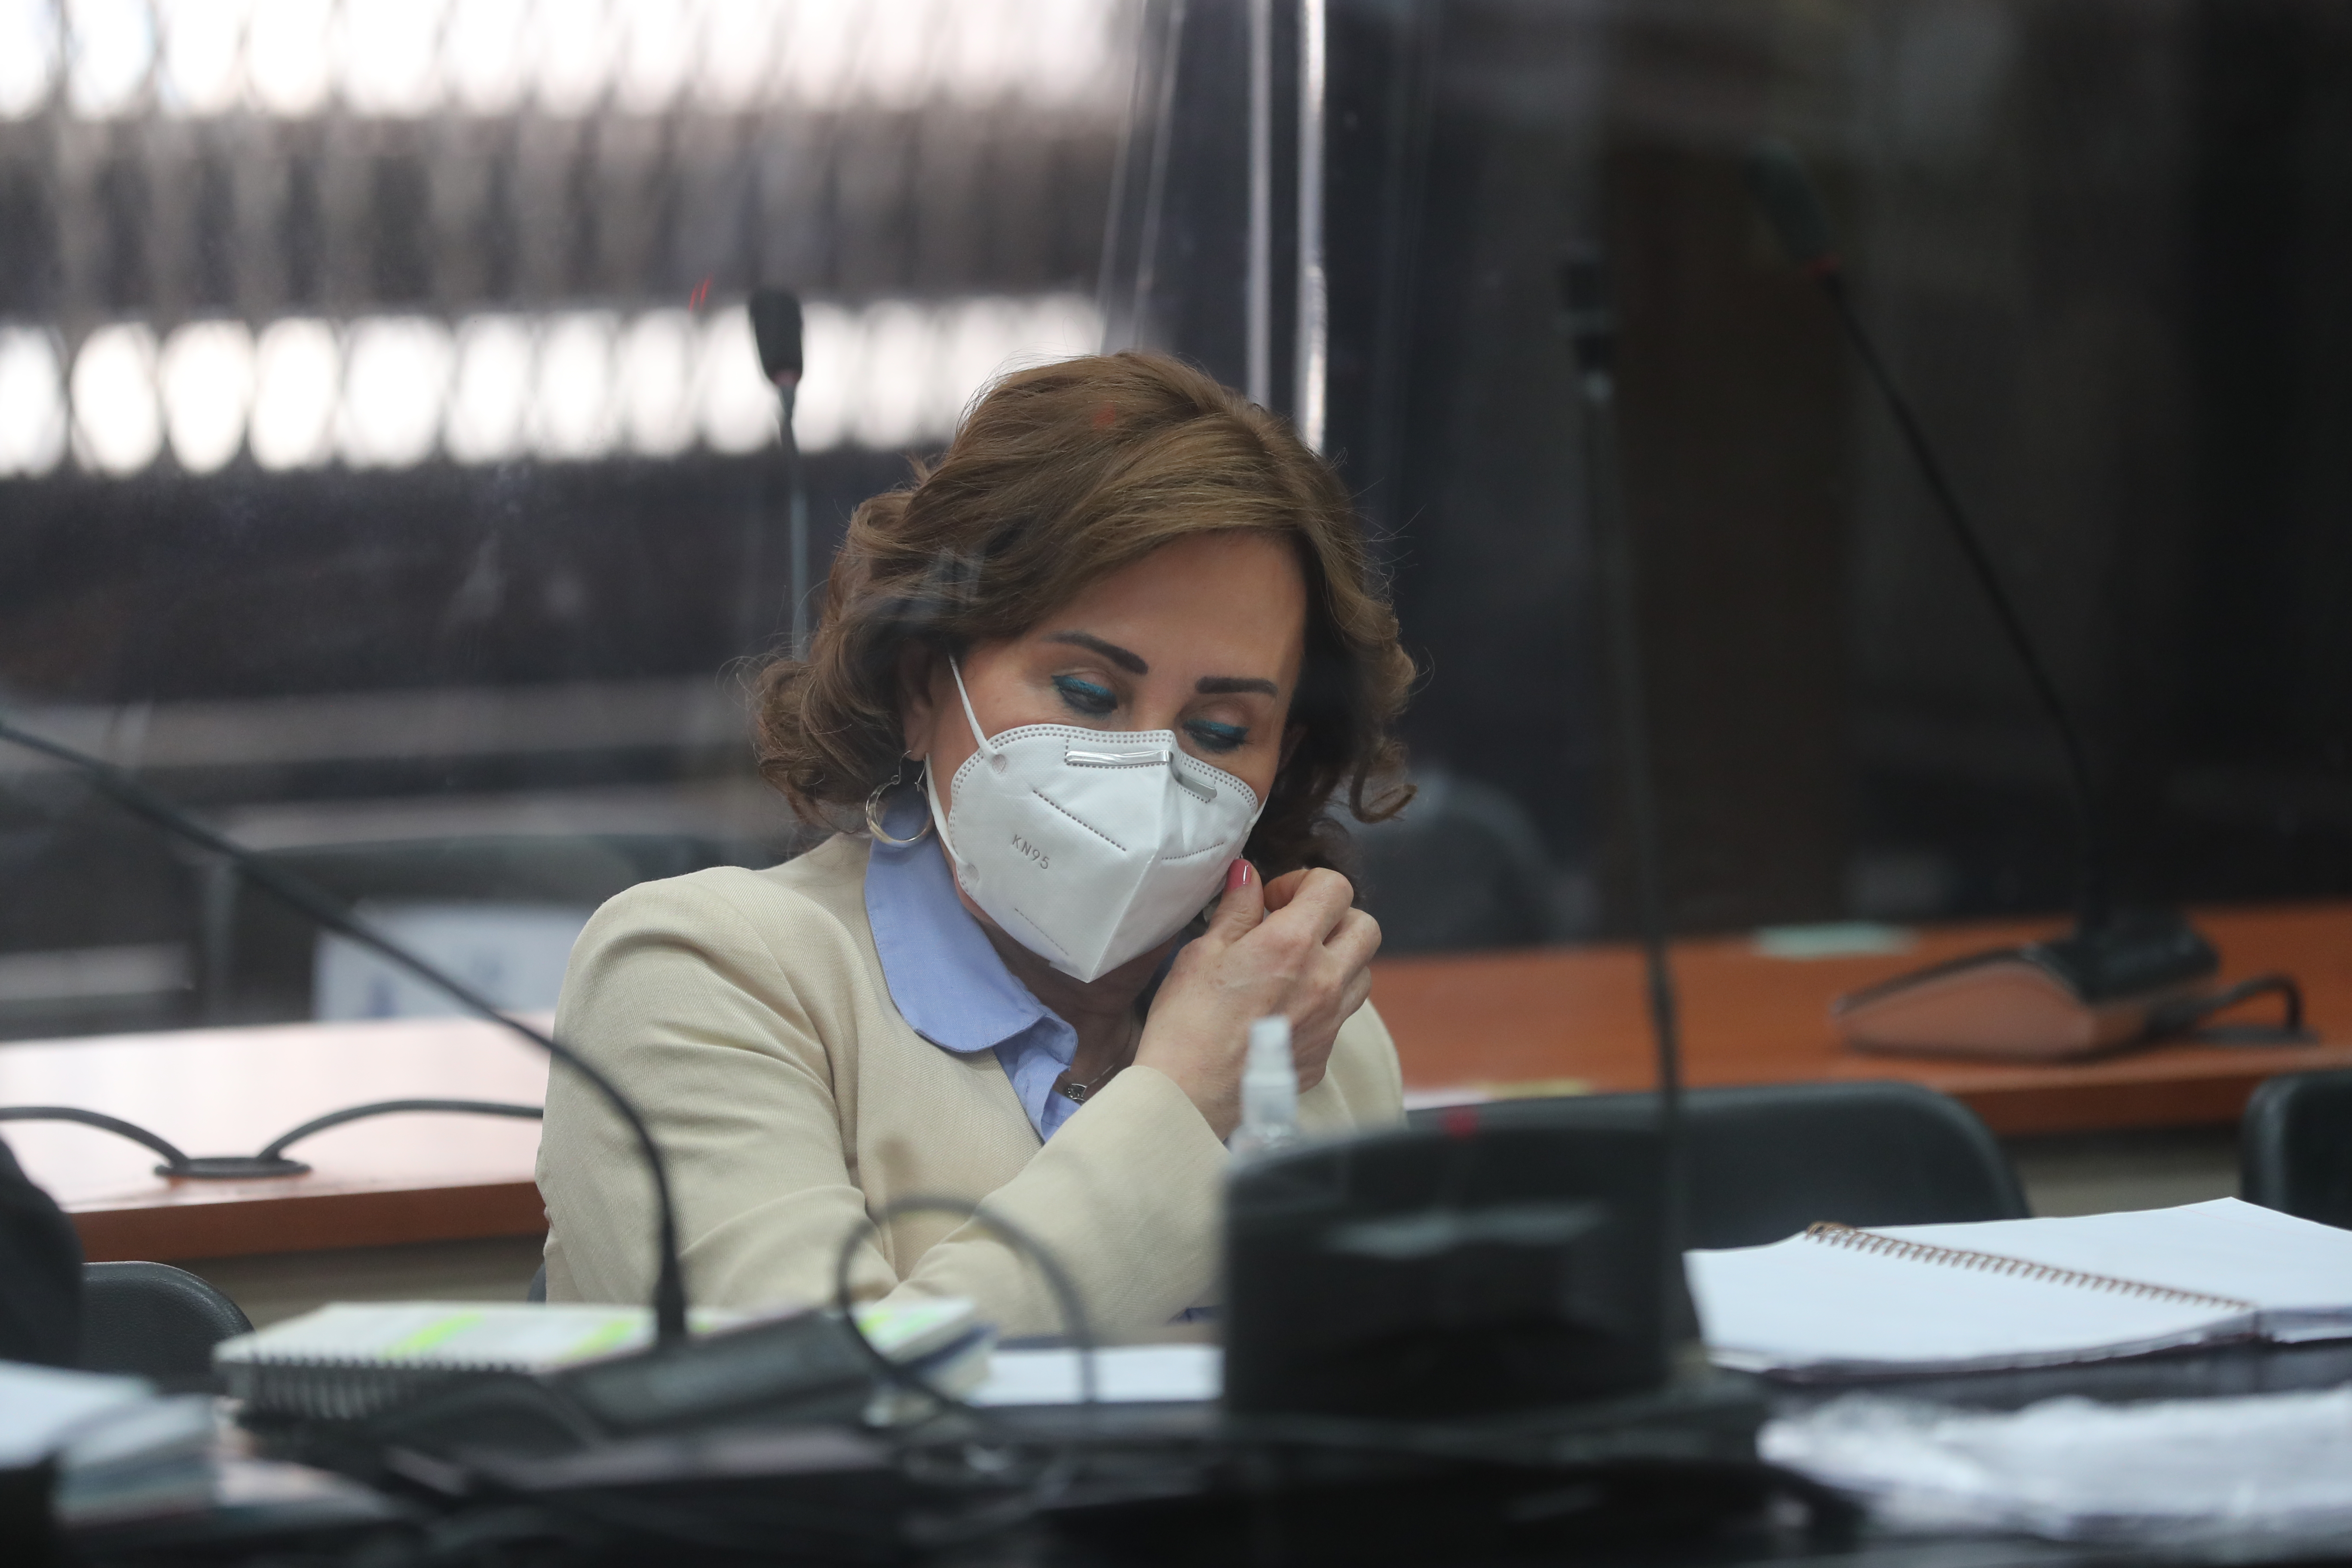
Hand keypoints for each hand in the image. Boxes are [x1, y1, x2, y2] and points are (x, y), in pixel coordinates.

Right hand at [1135, 859, 1381, 1137]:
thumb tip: (1248, 875)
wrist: (1189, 1093)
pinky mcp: (1325, 1052)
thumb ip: (1236, 909)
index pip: (1335, 887)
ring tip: (1296, 966)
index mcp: (1293, 943)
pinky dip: (1326, 999)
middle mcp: (1325, 979)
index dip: (1304, 883)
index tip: (1274, 900)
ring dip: (1338, 958)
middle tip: (1294, 926)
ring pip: (1363, 971)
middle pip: (1365, 926)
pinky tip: (1288, 1005)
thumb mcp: (1203, 951)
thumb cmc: (1187, 1022)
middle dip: (1334, 917)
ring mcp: (1331, 1020)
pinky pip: (1344, 1014)